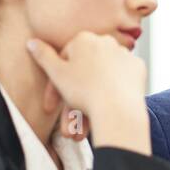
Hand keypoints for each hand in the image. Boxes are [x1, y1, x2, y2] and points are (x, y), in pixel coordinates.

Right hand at [26, 32, 148, 152]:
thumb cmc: (84, 91)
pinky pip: (119, 82)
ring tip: (83, 131)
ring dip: (89, 105)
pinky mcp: (137, 68)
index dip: (54, 87)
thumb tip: (31, 42)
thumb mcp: (56, 73)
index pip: (64, 62)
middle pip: (84, 74)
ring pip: (100, 81)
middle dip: (73, 102)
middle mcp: (105, 41)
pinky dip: (111, 95)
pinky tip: (104, 112)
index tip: (51, 107)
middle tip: (69, 126)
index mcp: (83, 38)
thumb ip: (43, 56)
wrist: (117, 108)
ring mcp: (124, 54)